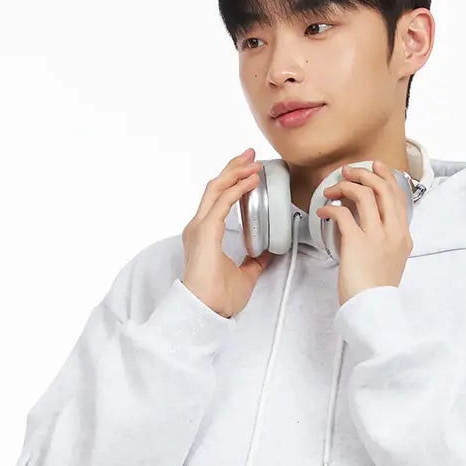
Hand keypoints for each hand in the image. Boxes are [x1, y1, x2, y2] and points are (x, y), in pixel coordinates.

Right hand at [180, 150, 273, 317]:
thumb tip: (266, 254)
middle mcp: (199, 226)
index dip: (232, 181)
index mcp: (205, 234)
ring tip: (253, 161)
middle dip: (233, 168)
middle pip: (215, 187)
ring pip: (217, 188)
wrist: (206, 311)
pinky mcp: (206, 230)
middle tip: (251, 155)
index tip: (248, 170)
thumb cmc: (218, 298)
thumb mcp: (244, 276)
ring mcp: (200, 226)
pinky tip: (251, 180)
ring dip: (236, 172)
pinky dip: (238, 187)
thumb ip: (253, 262)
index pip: (217, 199)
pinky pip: (223, 201)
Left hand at [318, 162, 413, 304]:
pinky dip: (330, 208)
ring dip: (345, 187)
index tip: (374, 168)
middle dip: (364, 174)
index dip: (385, 177)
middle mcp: (393, 232)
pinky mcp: (356, 242)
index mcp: (403, 236)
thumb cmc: (377, 291)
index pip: (398, 197)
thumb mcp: (391, 262)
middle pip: (382, 188)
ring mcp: (376, 236)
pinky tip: (323, 212)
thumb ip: (387, 242)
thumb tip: (368, 225)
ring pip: (364, 194)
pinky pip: (343, 213)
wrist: (373, 310)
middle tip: (349, 172)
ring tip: (332, 190)